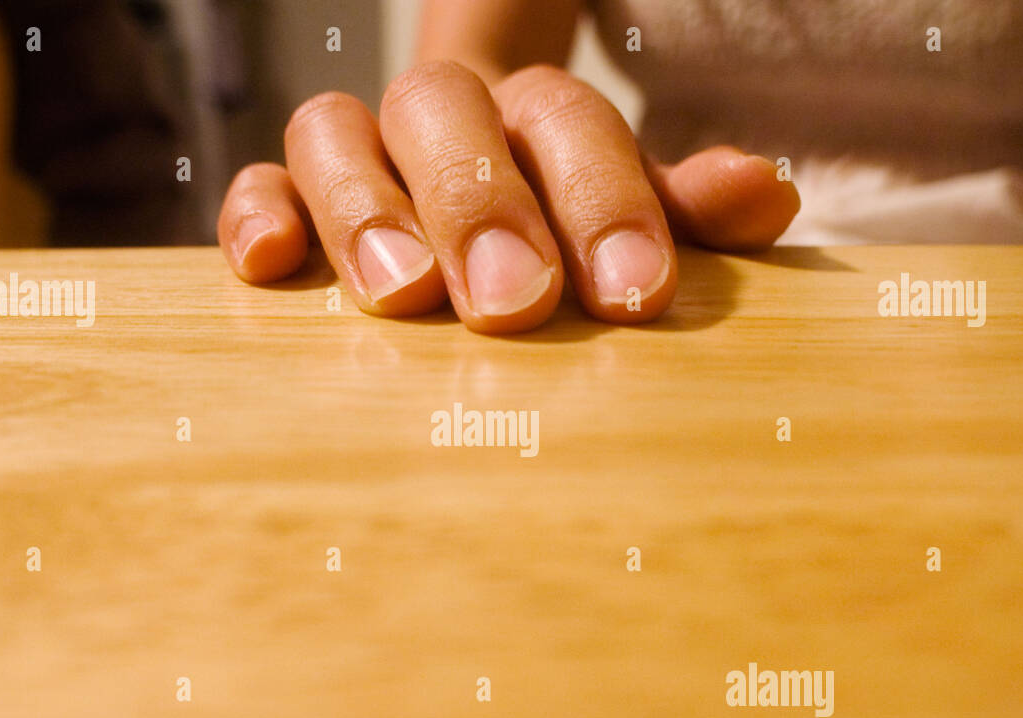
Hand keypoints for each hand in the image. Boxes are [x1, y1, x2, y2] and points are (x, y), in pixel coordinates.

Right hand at [218, 61, 799, 333]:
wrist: (475, 207)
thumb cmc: (562, 230)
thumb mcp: (633, 220)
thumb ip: (688, 211)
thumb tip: (766, 194)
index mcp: (534, 116)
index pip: (565, 120)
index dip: (602, 197)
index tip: (632, 295)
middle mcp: (441, 121)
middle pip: (441, 110)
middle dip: (479, 204)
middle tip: (514, 303)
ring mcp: (359, 153)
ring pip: (331, 131)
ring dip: (364, 208)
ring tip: (400, 296)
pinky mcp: (287, 199)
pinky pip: (256, 183)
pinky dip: (259, 213)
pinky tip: (273, 266)